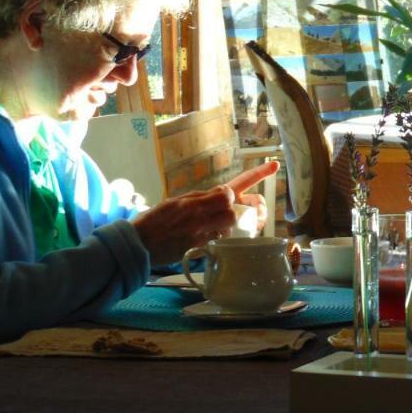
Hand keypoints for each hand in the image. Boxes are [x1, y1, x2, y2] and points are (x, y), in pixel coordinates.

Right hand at [131, 162, 279, 265]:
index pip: (231, 186)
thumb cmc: (155, 221)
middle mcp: (200, 212)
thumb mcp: (175, 201)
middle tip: (227, 214)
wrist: (137, 243)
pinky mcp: (199, 246)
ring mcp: (201, 230)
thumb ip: (201, 197)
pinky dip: (219, 239)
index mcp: (195, 198)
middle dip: (235, 211)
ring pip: (230, 225)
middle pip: (235, 208)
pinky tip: (205, 239)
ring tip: (212, 228)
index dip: (256, 175)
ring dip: (227, 226)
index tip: (274, 166)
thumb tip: (224, 194)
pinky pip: (220, 241)